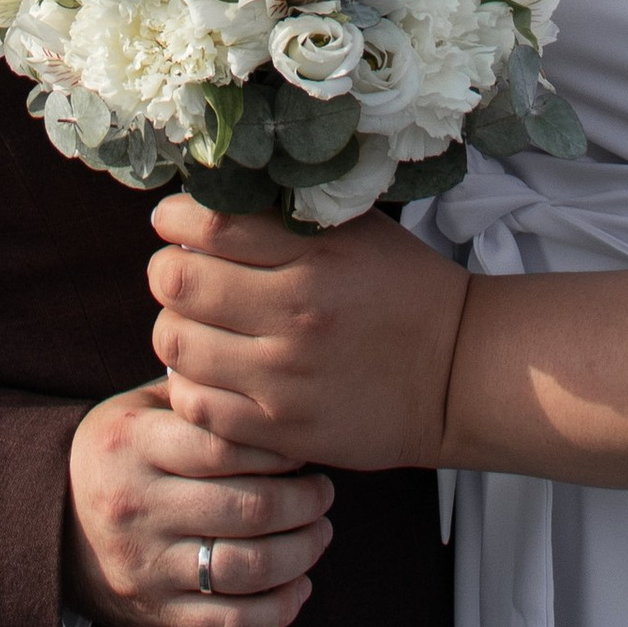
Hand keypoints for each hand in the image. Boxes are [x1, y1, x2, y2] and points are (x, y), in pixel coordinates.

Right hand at [63, 381, 333, 626]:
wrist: (50, 527)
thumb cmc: (117, 454)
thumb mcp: (136, 409)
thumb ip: (195, 393)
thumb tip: (270, 377)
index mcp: (133, 444)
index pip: (222, 445)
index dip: (277, 446)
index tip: (304, 444)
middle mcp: (138, 506)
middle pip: (246, 508)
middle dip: (303, 502)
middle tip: (324, 491)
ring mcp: (147, 564)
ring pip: (246, 569)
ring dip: (301, 553)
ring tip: (320, 532)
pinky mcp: (157, 610)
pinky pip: (229, 622)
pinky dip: (278, 609)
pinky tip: (300, 585)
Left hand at [147, 198, 468, 470]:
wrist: (459, 375)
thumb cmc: (403, 291)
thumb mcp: (357, 231)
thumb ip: (285, 214)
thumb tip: (205, 198)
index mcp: (318, 254)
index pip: (209, 223)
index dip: (174, 218)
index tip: (174, 222)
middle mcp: (298, 313)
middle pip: (178, 282)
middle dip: (168, 271)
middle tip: (182, 272)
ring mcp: (286, 377)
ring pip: (176, 344)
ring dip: (175, 327)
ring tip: (195, 323)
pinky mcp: (282, 429)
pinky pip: (197, 404)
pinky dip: (189, 383)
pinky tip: (211, 370)